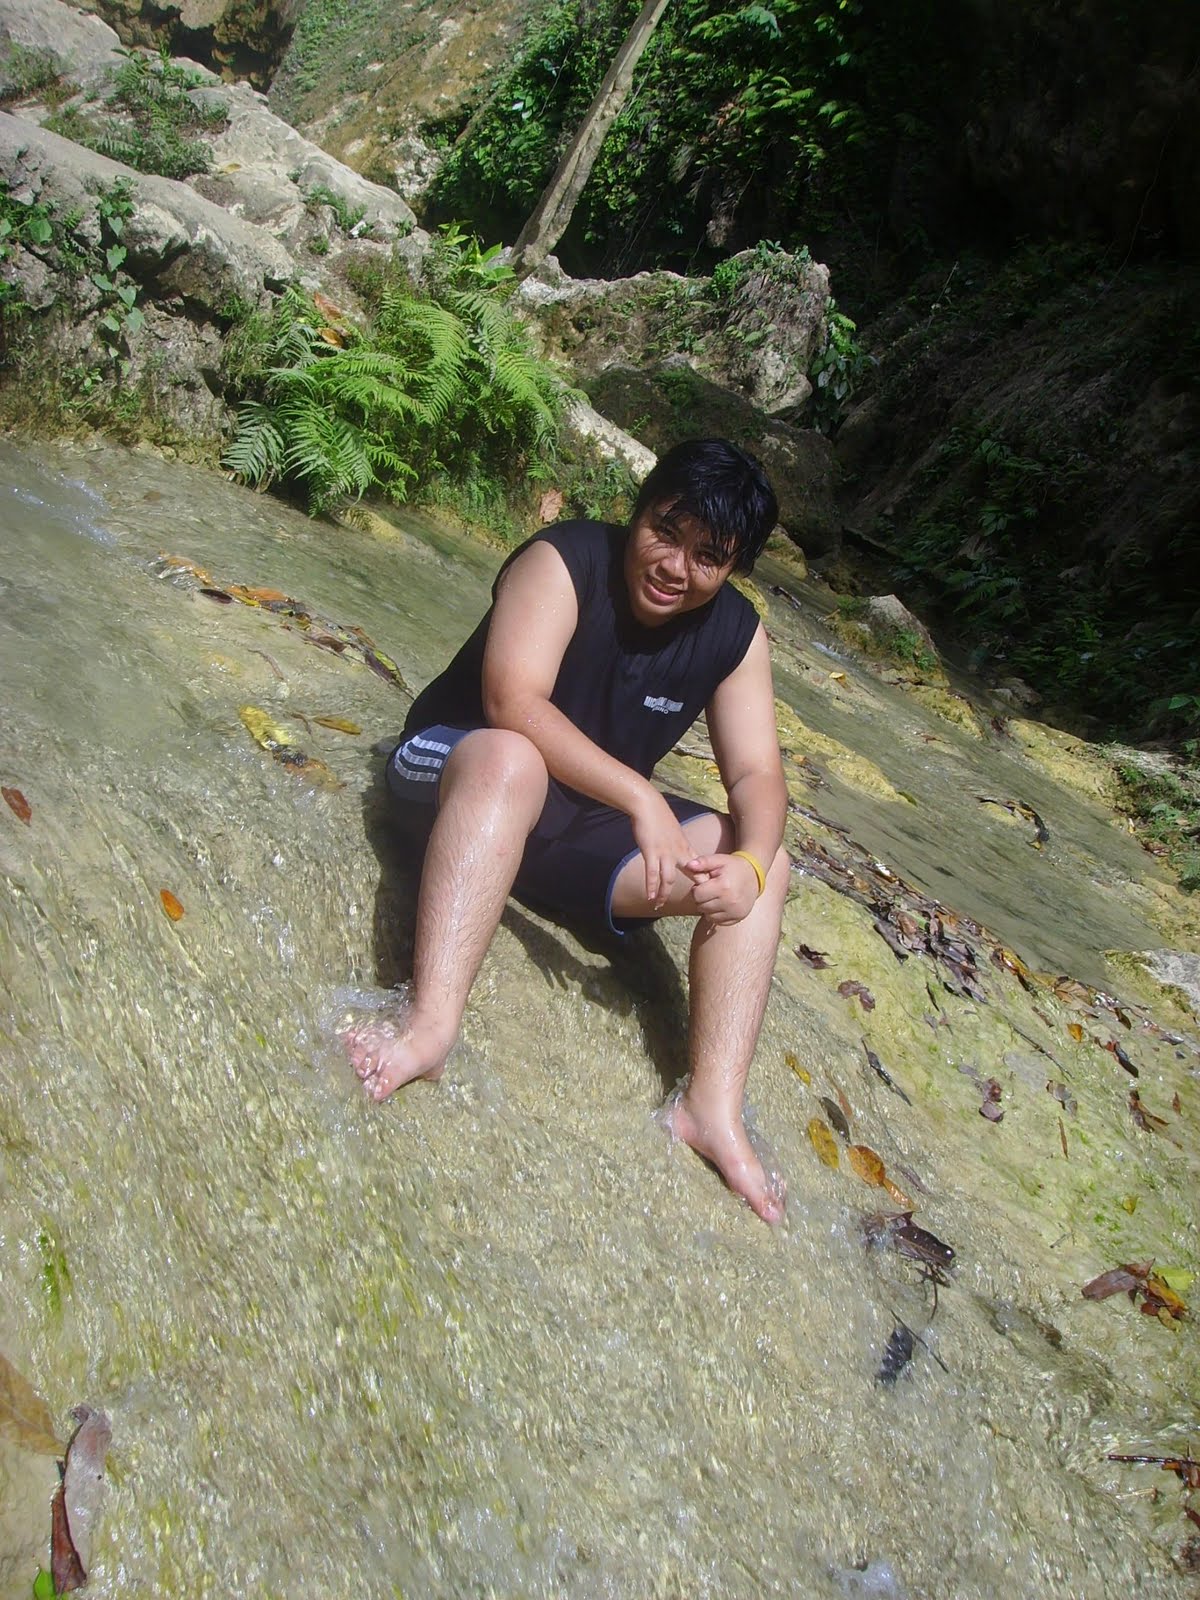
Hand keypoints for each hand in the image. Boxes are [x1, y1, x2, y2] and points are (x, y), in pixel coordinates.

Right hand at [630, 788, 695, 904]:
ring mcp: (666, 853)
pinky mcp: (652, 852)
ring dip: (664, 894)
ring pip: (669, 879)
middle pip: (692, 875)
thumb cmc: (659, 818)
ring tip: (659, 905)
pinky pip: (652, 873)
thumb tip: (680, 853)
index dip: (705, 880)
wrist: (649, 806)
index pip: (700, 868)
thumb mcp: (675, 832)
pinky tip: (649, 897)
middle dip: (696, 891)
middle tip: (698, 905)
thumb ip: (678, 845)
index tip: (710, 893)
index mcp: (685, 847)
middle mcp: (679, 852)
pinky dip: (651, 886)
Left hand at [680, 852, 759, 924]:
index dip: (697, 889)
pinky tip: (722, 904)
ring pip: (708, 916)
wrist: (754, 875)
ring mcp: (735, 911)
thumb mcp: (719, 860)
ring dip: (708, 908)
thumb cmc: (733, 867)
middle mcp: (730, 901)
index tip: (704, 884)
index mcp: (724, 886)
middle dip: (702, 898)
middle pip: (701, 906)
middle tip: (710, 890)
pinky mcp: (738, 918)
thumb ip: (703, 862)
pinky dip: (717, 915)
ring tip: (716, 897)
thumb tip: (688, 865)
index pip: (697, 895)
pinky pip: (718, 922)